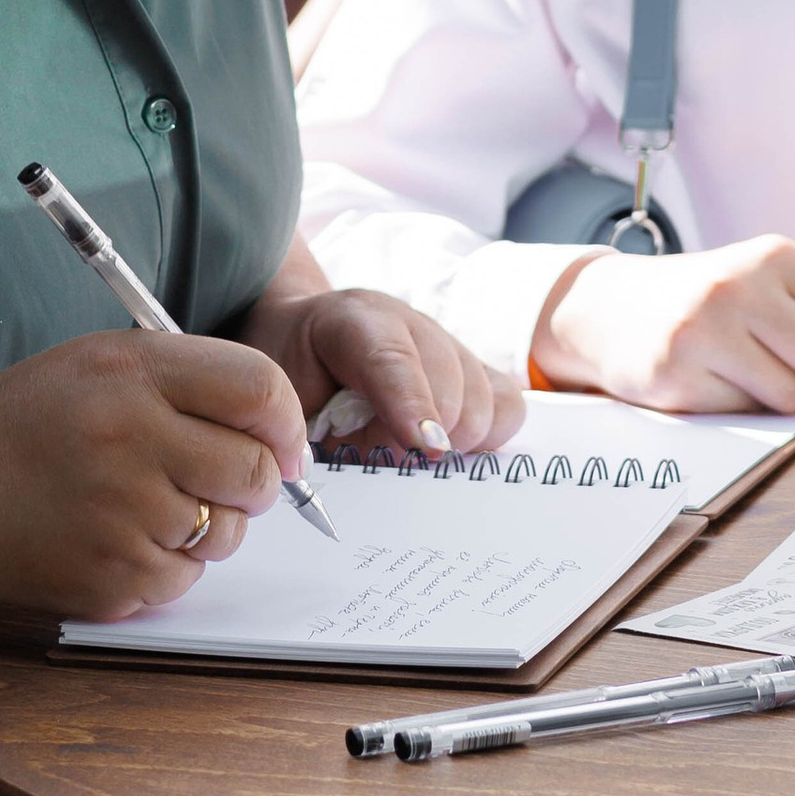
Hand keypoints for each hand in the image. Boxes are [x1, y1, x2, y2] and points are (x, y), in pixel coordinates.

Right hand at [0, 327, 306, 621]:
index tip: (284, 442)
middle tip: (221, 481)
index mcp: (130, 371)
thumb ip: (186, 380)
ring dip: (208, 525)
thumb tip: (280, 433)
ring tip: (149, 505)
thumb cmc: (25, 427)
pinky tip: (118, 539)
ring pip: (225, 532)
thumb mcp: (97, 365)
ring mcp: (121, 515)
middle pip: (255, 470)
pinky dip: (166, 565)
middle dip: (256, 481)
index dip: (287, 421)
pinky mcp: (112, 577)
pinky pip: (185, 579)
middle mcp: (130, 438)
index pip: (257, 388)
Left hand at [243, 282, 521, 462]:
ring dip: (455, 442)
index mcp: (353, 320)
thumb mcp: (285, 397)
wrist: (304, 340)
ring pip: (485, 401)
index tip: (427, 448)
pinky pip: (509, 406)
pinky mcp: (475, 368)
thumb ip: (313, 430)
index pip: (391, 359)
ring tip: (412, 450)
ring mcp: (448, 342)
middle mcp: (411, 322)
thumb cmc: (293, 374)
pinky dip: (488, 436)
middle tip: (381, 457)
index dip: (412, 404)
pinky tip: (453, 448)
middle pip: (451, 386)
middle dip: (424, 441)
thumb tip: (361, 475)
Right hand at [534, 235, 794, 419]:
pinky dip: (747, 411)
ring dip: (792, 403)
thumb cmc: (711, 305)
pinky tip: (719, 385)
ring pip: (793, 395)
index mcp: (778, 257)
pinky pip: (746, 412)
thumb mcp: (774, 290)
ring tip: (759, 379)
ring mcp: (707, 325)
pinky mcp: (678, 367)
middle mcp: (743, 284)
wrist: (610, 310)